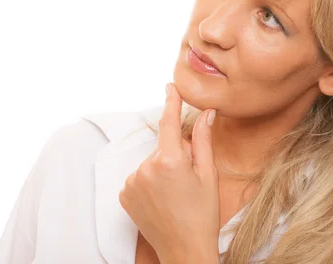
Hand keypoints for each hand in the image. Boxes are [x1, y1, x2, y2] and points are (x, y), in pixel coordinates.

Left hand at [118, 82, 220, 262]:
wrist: (184, 250)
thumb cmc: (202, 215)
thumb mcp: (208, 175)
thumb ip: (204, 141)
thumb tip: (207, 113)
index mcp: (170, 160)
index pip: (168, 122)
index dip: (170, 102)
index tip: (170, 86)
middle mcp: (146, 168)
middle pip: (162, 146)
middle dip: (175, 153)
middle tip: (188, 178)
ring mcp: (132, 182)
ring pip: (151, 162)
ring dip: (161, 169)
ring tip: (174, 194)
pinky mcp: (124, 194)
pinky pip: (139, 176)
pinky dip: (149, 181)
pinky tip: (161, 198)